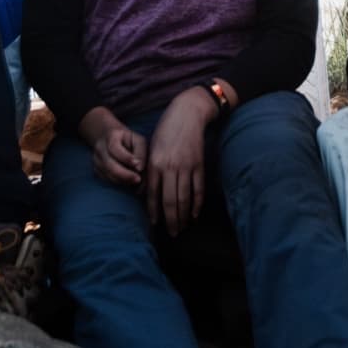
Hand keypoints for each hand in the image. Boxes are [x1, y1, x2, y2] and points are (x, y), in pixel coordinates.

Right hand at [80, 107, 147, 187]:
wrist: (112, 138)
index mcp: (111, 136)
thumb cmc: (129, 139)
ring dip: (122, 180)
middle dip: (125, 174)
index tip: (139, 167)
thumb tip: (139, 168)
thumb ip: (140, 152)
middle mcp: (100, 147)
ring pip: (107, 173)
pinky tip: (127, 181)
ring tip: (134, 181)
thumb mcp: (137, 140)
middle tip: (138, 179)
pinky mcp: (96, 168)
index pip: (115, 148)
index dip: (126, 158)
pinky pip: (106, 178)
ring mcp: (96, 159)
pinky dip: (117, 182)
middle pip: (109, 164)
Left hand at [145, 88, 216, 233]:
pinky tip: (194, 215)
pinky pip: (198, 189)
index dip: (154, 212)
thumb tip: (148, 191)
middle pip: (170, 201)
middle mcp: (170, 167)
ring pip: (184, 198)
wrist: (187, 113)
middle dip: (170, 220)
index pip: (153, 195)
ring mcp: (186, 167)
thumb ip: (151, 169)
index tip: (155, 224)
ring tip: (182, 228)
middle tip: (172, 233)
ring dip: (183, 216)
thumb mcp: (152, 147)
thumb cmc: (166, 130)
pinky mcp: (199, 165)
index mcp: (155, 163)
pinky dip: (197, 204)